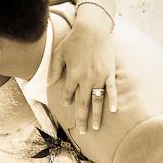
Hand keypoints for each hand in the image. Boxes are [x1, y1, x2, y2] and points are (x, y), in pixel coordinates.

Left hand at [48, 14, 117, 133]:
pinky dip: (112, 100)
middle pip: (83, 104)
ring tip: (95, 127)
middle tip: (83, 132)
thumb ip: (53, 70)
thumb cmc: (74, 41)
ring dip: (96, 115)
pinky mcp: (109, 73)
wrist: (92, 29)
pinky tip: (112, 111)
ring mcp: (99, 77)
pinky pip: (111, 90)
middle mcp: (86, 79)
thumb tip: (49, 85)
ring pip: (97, 101)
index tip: (67, 105)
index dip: (67, 101)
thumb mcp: (58, 53)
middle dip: (82, 119)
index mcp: (73, 75)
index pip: (69, 94)